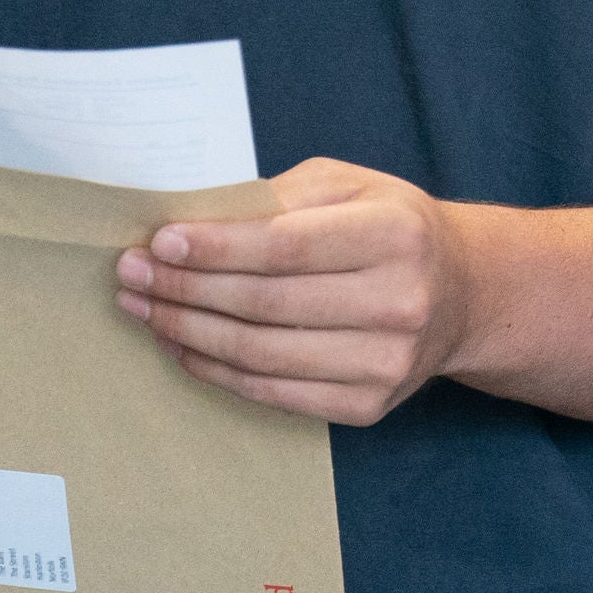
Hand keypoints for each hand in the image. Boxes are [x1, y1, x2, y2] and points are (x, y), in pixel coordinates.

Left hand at [114, 157, 474, 424]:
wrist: (462, 293)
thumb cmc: (389, 227)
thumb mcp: (346, 187)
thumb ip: (275, 199)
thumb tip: (188, 226)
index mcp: (395, 234)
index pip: (284, 246)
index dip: (215, 248)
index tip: (158, 242)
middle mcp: (399, 302)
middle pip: (264, 305)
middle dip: (184, 289)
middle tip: (129, 274)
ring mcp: (386, 363)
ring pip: (260, 355)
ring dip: (187, 332)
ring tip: (142, 308)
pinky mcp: (368, 406)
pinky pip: (273, 393)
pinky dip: (216, 370)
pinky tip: (182, 345)